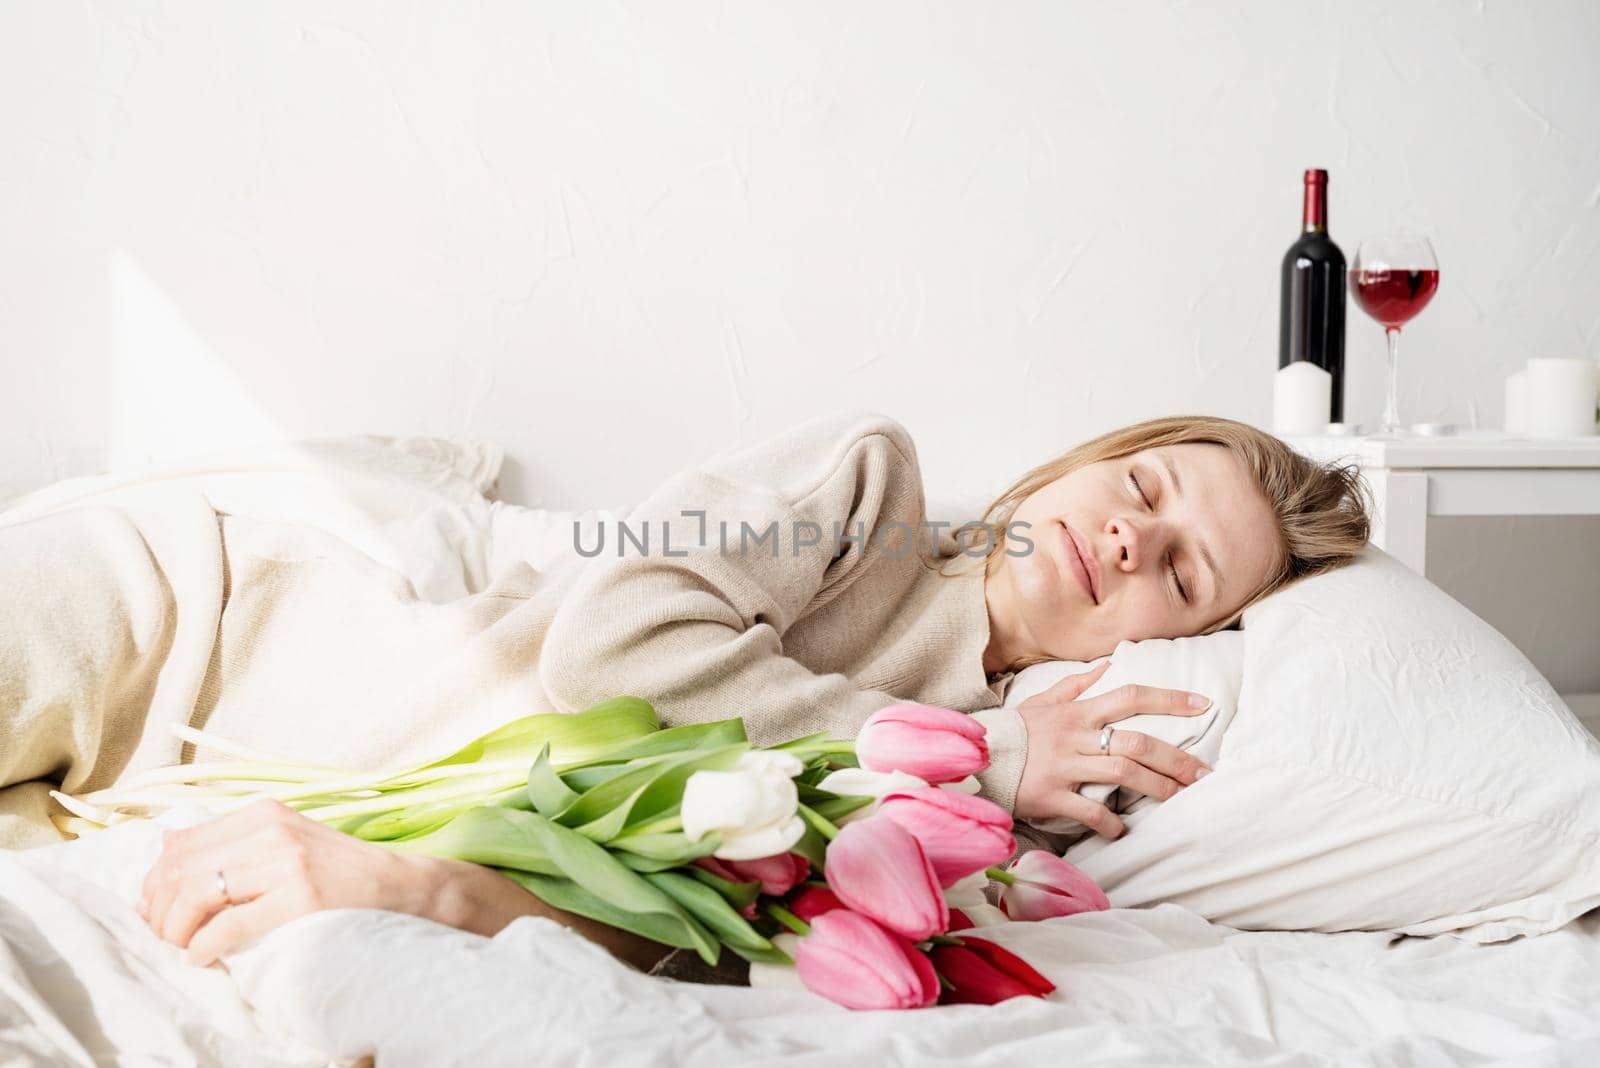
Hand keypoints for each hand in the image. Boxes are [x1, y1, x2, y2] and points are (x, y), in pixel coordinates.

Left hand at [138, 798, 440, 966]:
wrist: (399, 887)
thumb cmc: (339, 871)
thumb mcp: (285, 839)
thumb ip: (232, 840)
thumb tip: (165, 844)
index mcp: (262, 813)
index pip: (179, 844)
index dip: (155, 882)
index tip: (158, 911)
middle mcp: (270, 830)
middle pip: (179, 869)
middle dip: (159, 910)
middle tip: (165, 937)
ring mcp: (285, 863)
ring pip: (196, 894)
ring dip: (175, 929)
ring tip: (182, 947)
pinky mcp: (299, 898)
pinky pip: (228, 924)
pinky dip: (203, 946)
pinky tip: (203, 957)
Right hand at [1012, 660, 1214, 837]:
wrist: (977, 757)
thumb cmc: (1015, 731)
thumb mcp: (1042, 700)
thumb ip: (1076, 684)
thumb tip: (1108, 665)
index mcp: (1077, 711)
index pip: (1131, 697)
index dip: (1169, 699)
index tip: (1203, 704)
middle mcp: (1075, 736)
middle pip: (1136, 741)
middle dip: (1175, 758)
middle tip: (1204, 774)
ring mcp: (1065, 766)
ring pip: (1122, 773)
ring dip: (1157, 787)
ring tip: (1181, 799)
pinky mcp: (1051, 795)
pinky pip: (1089, 811)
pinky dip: (1110, 823)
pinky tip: (1124, 829)